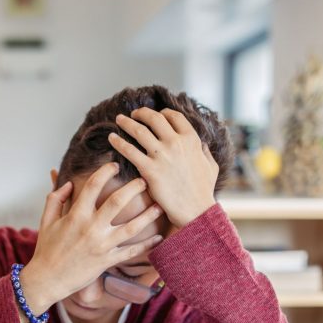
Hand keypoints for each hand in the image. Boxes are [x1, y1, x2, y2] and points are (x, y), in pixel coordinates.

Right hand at [19, 162, 163, 316]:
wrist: (48, 279)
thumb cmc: (46, 249)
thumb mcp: (46, 220)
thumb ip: (55, 198)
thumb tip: (68, 183)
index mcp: (76, 215)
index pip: (93, 185)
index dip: (106, 171)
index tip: (114, 165)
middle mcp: (91, 228)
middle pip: (118, 202)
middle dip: (134, 188)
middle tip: (144, 181)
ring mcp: (101, 245)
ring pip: (131, 227)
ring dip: (148, 215)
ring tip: (159, 206)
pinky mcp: (107, 260)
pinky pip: (131, 251)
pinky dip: (147, 245)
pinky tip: (159, 238)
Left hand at [108, 107, 219, 228]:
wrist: (196, 210)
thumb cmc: (204, 190)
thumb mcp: (211, 166)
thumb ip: (205, 152)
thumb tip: (202, 144)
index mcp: (191, 139)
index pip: (174, 116)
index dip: (163, 113)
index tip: (156, 114)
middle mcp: (176, 143)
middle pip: (154, 118)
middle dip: (142, 113)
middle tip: (134, 113)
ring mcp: (161, 155)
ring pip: (139, 130)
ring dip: (126, 122)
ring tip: (119, 119)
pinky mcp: (149, 169)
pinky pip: (129, 151)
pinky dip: (118, 142)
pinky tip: (111, 138)